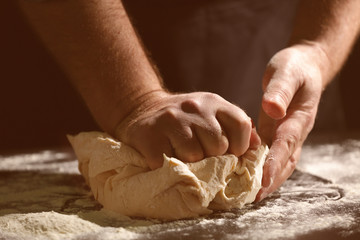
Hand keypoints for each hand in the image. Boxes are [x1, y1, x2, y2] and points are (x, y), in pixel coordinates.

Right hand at [115, 91, 260, 168]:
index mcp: (213, 102)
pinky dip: (172, 167)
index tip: (230, 153)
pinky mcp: (151, 137)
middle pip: (219, 145)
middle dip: (213, 156)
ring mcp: (171, 121)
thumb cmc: (183, 118)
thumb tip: (257, 146)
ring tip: (182, 154)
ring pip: (195, 156)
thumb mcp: (211, 113)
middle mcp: (193, 107)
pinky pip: (172, 163)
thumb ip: (233, 126)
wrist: (142, 109)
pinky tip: (167, 157)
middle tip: (200, 153)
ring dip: (191, 163)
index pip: (240, 124)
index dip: (240, 145)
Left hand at [256, 44, 327, 200]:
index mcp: (298, 118)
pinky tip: (244, 174)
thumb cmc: (294, 67)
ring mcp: (286, 134)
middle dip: (271, 180)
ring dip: (267, 178)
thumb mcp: (286, 73)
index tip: (263, 180)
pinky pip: (271, 154)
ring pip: (280, 162)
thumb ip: (280, 91)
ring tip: (248, 194)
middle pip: (285, 162)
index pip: (286, 144)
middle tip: (253, 197)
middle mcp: (294, 131)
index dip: (275, 163)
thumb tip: (272, 110)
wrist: (304, 66)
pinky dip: (260, 166)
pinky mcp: (277, 132)